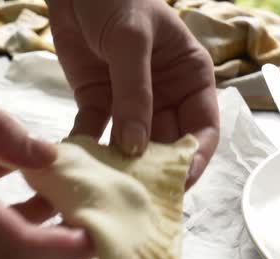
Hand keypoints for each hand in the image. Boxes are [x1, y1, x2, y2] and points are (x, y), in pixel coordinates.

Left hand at [47, 0, 219, 187]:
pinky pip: (96, 132)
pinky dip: (87, 148)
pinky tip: (78, 164)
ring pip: (131, 144)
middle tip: (138, 198)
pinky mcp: (97, 102)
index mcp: (189, 78)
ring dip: (120, 165)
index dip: (194, 158)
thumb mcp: (132, 40)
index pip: (201, 127)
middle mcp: (165, 96)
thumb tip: (134, 148)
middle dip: (155, 171)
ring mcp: (130, 102)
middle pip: (166, 143)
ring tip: (108, 188)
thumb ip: (135, 93)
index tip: (178, 184)